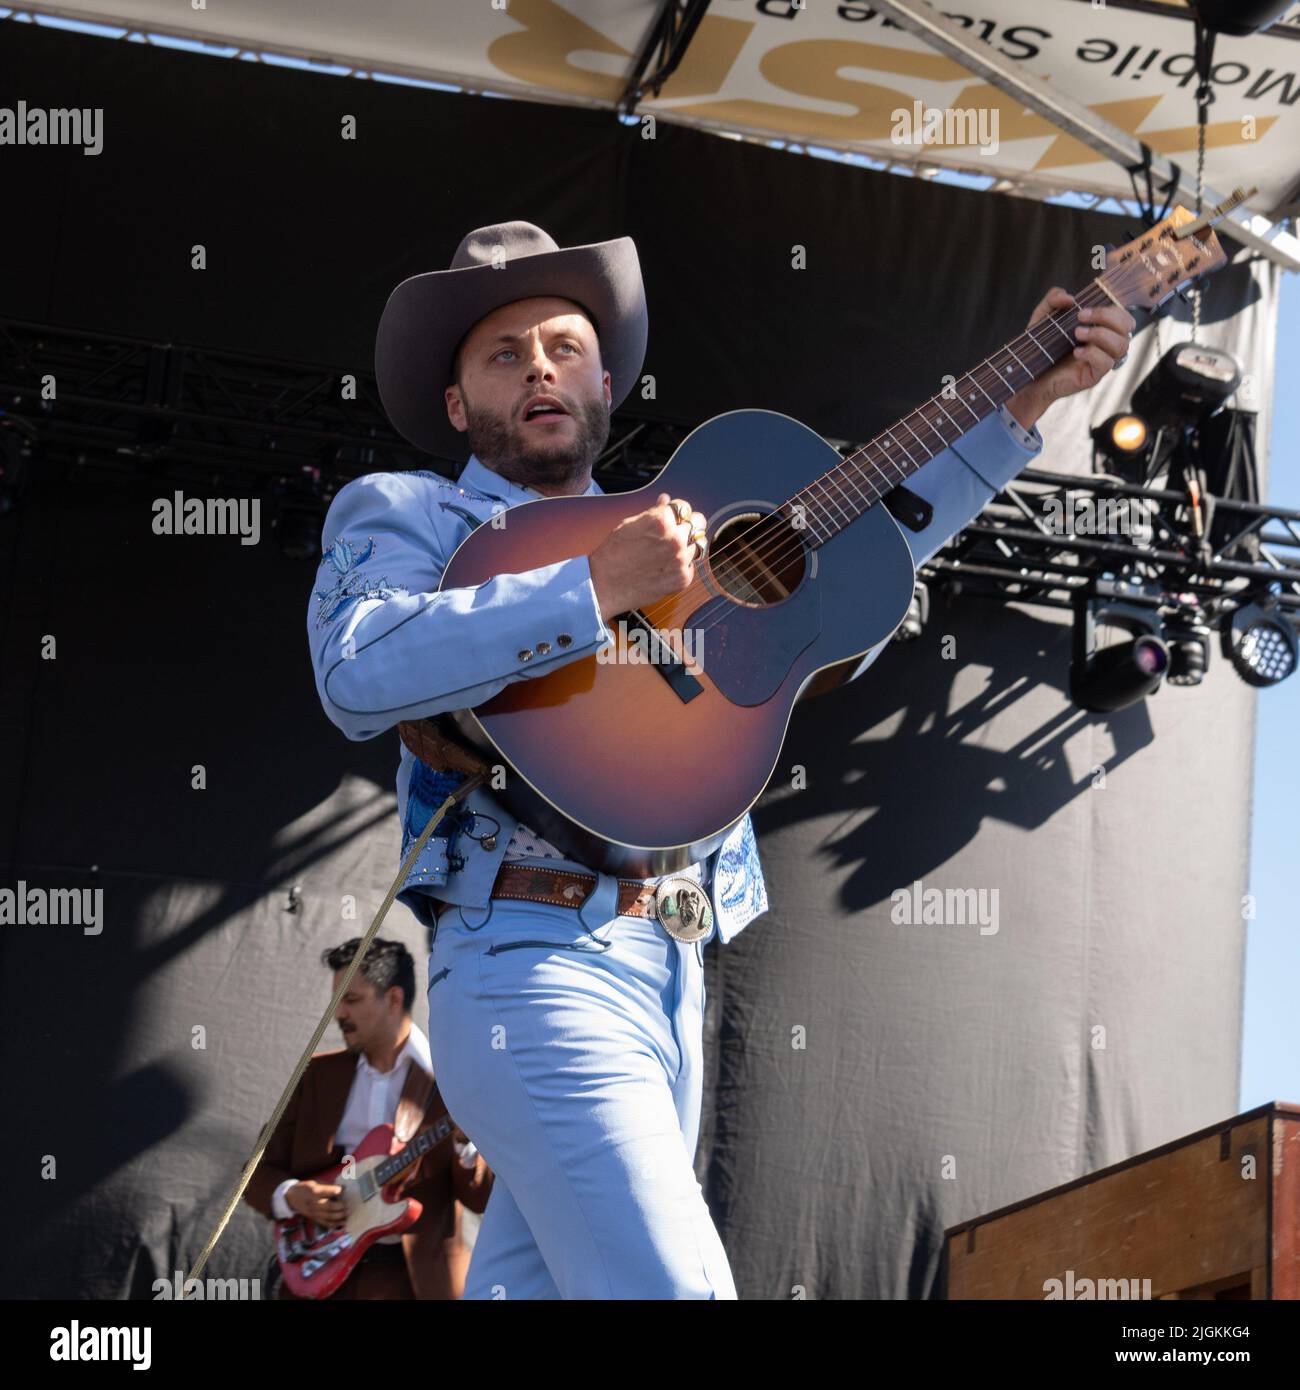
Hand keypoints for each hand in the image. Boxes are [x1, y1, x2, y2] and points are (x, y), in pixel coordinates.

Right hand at [285, 1179, 346, 1227]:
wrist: (291, 1198)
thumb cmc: (306, 1188)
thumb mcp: (314, 1183)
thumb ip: (327, 1187)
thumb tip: (343, 1188)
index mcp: (314, 1192)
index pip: (327, 1192)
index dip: (337, 1190)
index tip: (345, 1189)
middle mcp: (314, 1204)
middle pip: (329, 1207)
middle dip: (340, 1206)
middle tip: (348, 1204)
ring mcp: (314, 1213)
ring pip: (329, 1217)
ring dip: (340, 1216)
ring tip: (348, 1213)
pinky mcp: (315, 1218)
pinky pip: (326, 1223)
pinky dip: (335, 1224)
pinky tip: (343, 1223)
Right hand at [588, 492, 707, 621]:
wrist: (604, 585)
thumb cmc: (612, 554)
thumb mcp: (629, 525)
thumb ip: (653, 512)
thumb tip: (666, 500)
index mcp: (661, 521)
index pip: (684, 507)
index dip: (677, 512)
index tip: (673, 517)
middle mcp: (675, 539)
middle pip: (698, 523)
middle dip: (687, 525)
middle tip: (678, 532)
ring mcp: (681, 560)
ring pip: (695, 545)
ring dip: (684, 547)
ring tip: (664, 554)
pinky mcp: (682, 578)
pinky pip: (690, 565)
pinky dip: (680, 566)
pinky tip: (663, 568)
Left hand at [1006, 286, 1135, 430]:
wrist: (1031, 376)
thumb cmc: (1040, 346)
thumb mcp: (1042, 318)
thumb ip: (1053, 300)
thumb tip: (1069, 297)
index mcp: (1101, 327)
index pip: (1123, 315)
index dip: (1110, 308)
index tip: (1082, 309)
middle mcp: (1106, 344)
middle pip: (1127, 327)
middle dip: (1107, 317)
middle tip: (1080, 318)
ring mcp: (1102, 360)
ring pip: (1121, 345)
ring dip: (1100, 334)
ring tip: (1076, 334)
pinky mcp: (1094, 376)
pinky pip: (1107, 363)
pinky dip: (1093, 353)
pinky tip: (1076, 352)